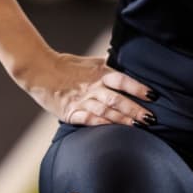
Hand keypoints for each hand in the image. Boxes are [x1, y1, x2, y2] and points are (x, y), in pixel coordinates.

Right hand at [28, 52, 154, 126]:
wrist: (40, 71)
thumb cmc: (67, 66)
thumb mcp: (91, 62)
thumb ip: (110, 66)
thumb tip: (129, 65)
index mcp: (99, 73)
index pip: (123, 80)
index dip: (138, 88)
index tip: (153, 96)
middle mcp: (93, 87)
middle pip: (117, 99)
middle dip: (135, 110)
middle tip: (150, 119)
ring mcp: (81, 100)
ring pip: (105, 112)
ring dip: (122, 120)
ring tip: (137, 127)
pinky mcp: (70, 112)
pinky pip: (87, 120)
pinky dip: (100, 125)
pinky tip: (111, 131)